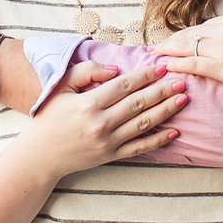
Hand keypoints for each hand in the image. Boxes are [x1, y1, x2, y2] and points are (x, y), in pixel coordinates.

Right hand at [16, 63, 185, 180]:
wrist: (40, 155)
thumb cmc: (49, 117)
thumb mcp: (60, 87)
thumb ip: (86, 72)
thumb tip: (114, 69)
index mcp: (88, 104)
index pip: (123, 85)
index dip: (144, 75)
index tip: (161, 67)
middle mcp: (101, 123)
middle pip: (138, 103)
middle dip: (162, 91)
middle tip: (181, 80)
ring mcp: (108, 142)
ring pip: (143, 124)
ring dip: (166, 111)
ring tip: (182, 100)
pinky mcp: (111, 156)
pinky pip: (139, 148)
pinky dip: (158, 140)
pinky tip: (173, 132)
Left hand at [153, 12, 222, 102]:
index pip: (205, 26)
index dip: (189, 34)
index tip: (178, 39)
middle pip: (191, 34)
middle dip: (172, 40)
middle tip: (156, 45)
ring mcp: (222, 48)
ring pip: (187, 46)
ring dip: (168, 50)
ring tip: (154, 55)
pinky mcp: (222, 67)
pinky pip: (192, 63)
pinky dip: (176, 64)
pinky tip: (166, 66)